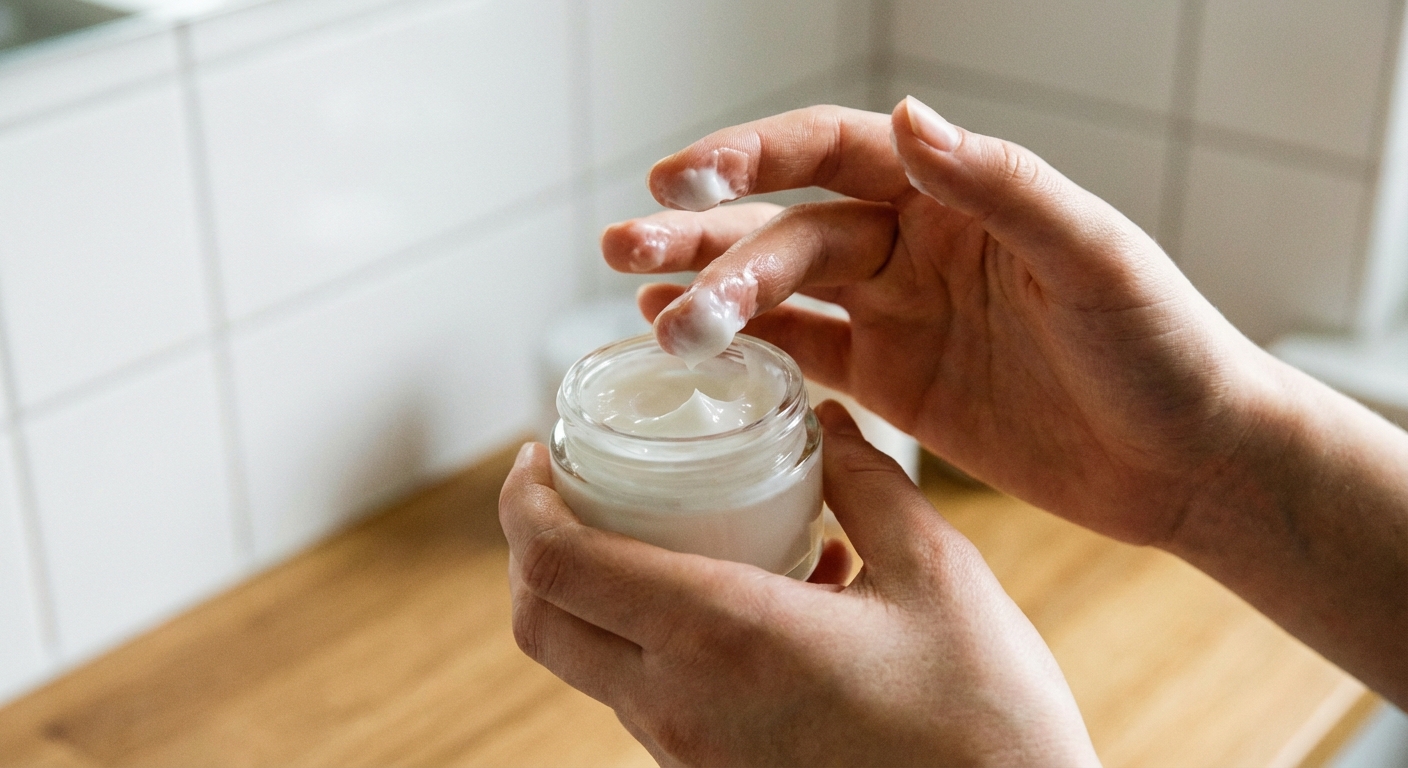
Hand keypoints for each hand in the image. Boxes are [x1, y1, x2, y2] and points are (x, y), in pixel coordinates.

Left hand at [499, 401, 1099, 766]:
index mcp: (721, 637)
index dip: (522, 502)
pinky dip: (659, 642)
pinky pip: (649, 702)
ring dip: (601, 594)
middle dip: (534, 548)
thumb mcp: (935, 574)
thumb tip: (828, 423)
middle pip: (542, 624)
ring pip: (591, 665)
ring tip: (675, 531)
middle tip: (571, 488)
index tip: (535, 456)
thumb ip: (869, 483)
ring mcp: (692, 757)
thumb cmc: (983, 719)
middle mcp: (681, 707)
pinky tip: (753, 601)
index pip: (557, 565)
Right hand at [602, 98, 1277, 545]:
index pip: (831, 150)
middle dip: (706, 239)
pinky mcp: (895, 384)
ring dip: (709, 294)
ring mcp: (899, 314)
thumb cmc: (1161, 348)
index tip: (678, 180)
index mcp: (956, 194)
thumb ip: (1000, 183)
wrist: (1189, 461)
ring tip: (642, 308)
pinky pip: (804, 356)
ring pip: (782, 290)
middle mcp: (915, 243)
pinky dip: (747, 350)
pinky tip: (686, 345)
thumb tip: (909, 111)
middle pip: (788, 224)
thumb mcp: (1091, 257)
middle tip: (625, 252)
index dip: (750, 155)